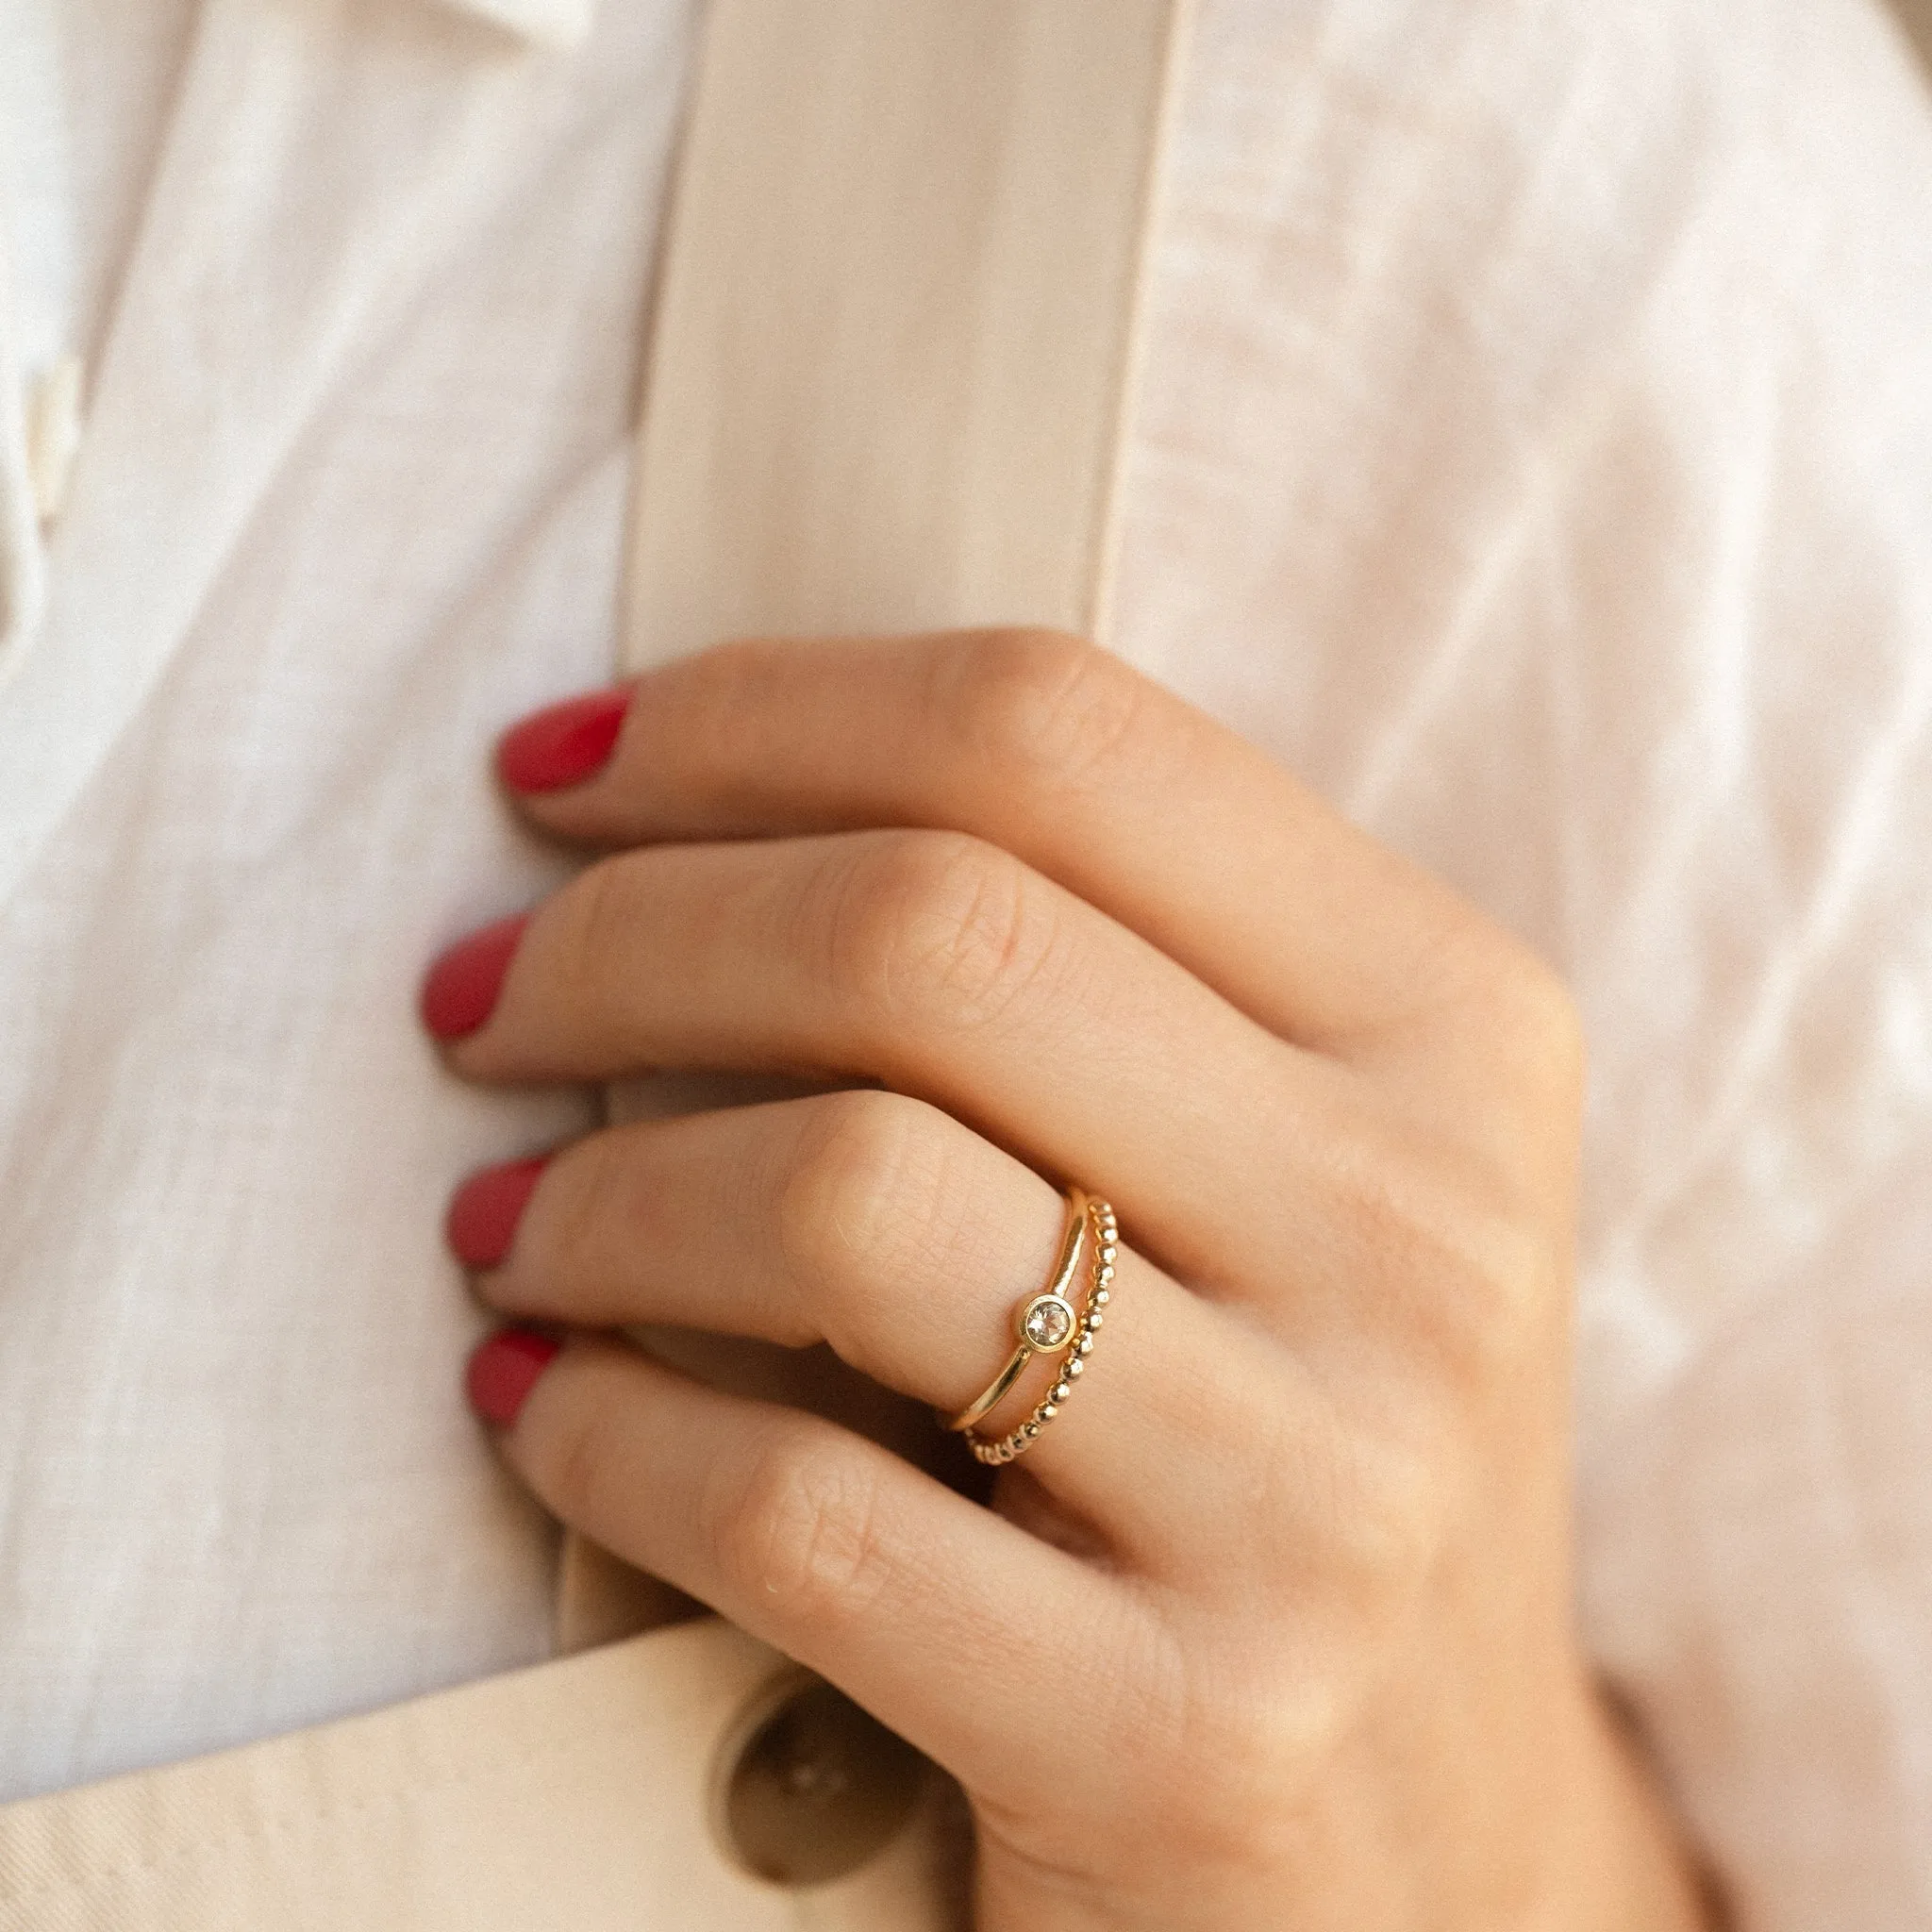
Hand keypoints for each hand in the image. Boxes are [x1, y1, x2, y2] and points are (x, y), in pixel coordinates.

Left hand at [423, 630, 1715, 1930]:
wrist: (1428, 1837)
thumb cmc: (1285, 1425)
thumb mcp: (1277, 1152)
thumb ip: (1080, 956)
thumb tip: (682, 802)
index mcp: (1451, 1023)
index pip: (1055, 733)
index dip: (761, 712)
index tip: (564, 765)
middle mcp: (1424, 1230)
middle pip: (929, 932)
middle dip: (621, 935)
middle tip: (483, 999)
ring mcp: (1326, 1492)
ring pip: (844, 1198)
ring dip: (591, 1197)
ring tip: (502, 1221)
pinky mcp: (1188, 1733)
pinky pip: (800, 1513)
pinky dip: (606, 1434)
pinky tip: (543, 1406)